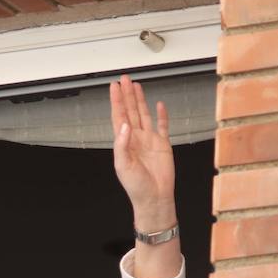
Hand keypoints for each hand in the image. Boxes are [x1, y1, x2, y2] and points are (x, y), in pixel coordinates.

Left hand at [110, 74, 175, 231]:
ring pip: (143, 114)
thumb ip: (122, 145)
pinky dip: (162, 115)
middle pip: (130, 111)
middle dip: (127, 95)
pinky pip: (163, 126)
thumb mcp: (123, 166)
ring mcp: (149, 140)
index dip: (117, 101)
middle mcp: (136, 138)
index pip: (119, 116)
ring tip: (136, 86)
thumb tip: (125, 125)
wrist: (154, 197)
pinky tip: (159, 105)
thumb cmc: (136, 186)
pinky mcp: (163, 144)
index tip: (114, 87)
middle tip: (124, 79)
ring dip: (140, 100)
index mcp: (124, 142)